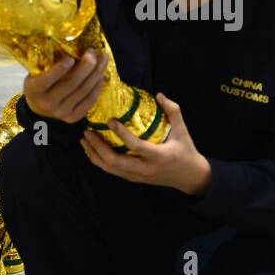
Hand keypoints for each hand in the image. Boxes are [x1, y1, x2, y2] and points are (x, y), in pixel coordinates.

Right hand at [23, 50, 108, 123]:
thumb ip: (48, 63)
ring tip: (102, 59)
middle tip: (92, 52)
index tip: (70, 58)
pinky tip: (101, 75)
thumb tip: (71, 45)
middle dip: (85, 66)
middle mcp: (47, 103)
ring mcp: (61, 112)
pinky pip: (89, 101)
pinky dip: (97, 87)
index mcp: (34, 90)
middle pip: (71, 84)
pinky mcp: (72, 117)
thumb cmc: (39, 83)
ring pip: (83, 91)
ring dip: (96, 73)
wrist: (39, 108)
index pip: (46, 80)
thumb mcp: (36, 73)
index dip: (59, 70)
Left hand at [80, 93, 211, 195]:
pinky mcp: (133, 179)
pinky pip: (112, 171)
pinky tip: (91, 150)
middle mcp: (145, 169)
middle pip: (115, 162)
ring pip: (110, 169)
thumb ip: (173, 111)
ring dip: (94, 155)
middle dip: (98, 147)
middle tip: (88, 132)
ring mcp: (137, 176)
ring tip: (84, 140)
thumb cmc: (186, 151)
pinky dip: (99, 161)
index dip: (122, 134)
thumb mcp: (183, 131)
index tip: (109, 120)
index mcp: (159, 156)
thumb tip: (159, 94)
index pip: (136, 146)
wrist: (189, 177)